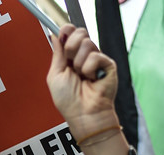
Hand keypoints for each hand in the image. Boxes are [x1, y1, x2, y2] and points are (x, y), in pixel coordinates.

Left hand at [47, 25, 118, 139]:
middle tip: (71, 65)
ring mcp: (97, 59)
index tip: (62, 36)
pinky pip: (95, 56)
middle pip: (80, 33)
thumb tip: (55, 35)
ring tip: (82, 77)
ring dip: (79, 63)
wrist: (83, 114)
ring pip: (87, 43)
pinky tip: (92, 79)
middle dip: (71, 47)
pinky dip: (89, 69)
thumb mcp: (55, 75)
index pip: (71, 33)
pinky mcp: (108, 64)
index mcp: (71, 57)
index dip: (67, 31)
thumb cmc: (68, 100)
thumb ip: (57, 54)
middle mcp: (84, 56)